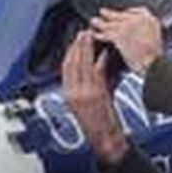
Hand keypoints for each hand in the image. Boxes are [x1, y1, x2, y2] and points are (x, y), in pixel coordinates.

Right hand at [61, 30, 127, 165]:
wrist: (105, 139)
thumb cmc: (98, 123)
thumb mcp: (86, 102)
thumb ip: (91, 82)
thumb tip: (97, 63)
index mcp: (68, 95)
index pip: (66, 68)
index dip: (70, 52)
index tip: (75, 41)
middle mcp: (74, 93)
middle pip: (73, 63)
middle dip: (77, 46)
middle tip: (83, 33)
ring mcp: (85, 93)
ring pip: (83, 65)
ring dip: (87, 49)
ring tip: (90, 37)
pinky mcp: (97, 95)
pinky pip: (97, 73)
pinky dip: (100, 61)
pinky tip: (103, 54)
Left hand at [89, 7, 164, 74]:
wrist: (153, 63)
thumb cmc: (155, 57)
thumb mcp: (156, 39)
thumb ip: (147, 32)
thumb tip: (141, 33)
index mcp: (150, 20)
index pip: (137, 10)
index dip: (127, 12)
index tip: (121, 14)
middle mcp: (138, 19)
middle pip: (121, 14)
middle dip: (110, 14)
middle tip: (103, 12)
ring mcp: (128, 26)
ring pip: (111, 22)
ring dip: (101, 22)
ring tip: (93, 21)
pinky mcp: (119, 35)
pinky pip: (106, 33)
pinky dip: (99, 34)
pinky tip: (94, 34)